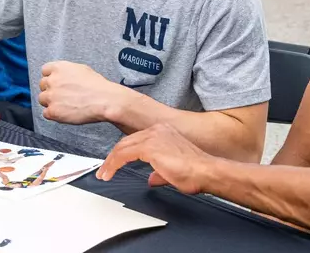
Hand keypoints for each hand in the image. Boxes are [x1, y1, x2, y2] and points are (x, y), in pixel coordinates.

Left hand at [38, 61, 119, 124]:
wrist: (104, 100)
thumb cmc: (97, 86)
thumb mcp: (81, 69)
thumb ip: (66, 72)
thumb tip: (62, 76)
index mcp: (59, 68)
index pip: (45, 71)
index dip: (51, 77)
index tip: (56, 83)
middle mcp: (52, 80)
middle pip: (42, 85)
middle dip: (50, 90)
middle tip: (62, 95)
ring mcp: (51, 96)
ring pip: (42, 99)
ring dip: (51, 102)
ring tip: (64, 105)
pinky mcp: (53, 111)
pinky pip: (46, 113)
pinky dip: (54, 114)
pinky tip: (65, 113)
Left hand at [96, 123, 213, 194]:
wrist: (206, 171)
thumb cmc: (196, 171)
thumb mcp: (172, 171)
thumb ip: (159, 173)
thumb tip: (151, 179)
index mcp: (163, 132)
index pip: (136, 140)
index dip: (122, 153)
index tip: (114, 163)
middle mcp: (157, 130)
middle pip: (126, 142)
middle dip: (113, 157)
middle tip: (104, 170)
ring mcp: (153, 137)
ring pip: (122, 147)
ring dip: (110, 162)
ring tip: (103, 174)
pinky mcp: (149, 147)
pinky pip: (124, 155)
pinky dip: (113, 164)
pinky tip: (109, 173)